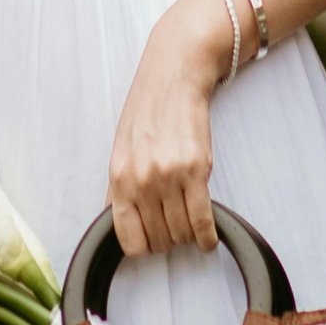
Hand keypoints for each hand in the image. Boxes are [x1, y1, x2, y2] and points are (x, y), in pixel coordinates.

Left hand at [106, 0, 225, 263]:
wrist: (174, 76)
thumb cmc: (148, 110)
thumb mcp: (121, 149)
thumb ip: (118, 187)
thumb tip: (116, 220)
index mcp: (119, 177)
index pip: (129, 238)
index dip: (143, 248)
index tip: (153, 243)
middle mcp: (142, 181)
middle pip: (159, 238)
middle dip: (169, 241)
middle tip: (176, 232)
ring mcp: (169, 176)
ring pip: (182, 232)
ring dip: (189, 237)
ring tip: (192, 229)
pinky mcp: (196, 169)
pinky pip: (203, 219)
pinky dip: (207, 235)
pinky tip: (209, 238)